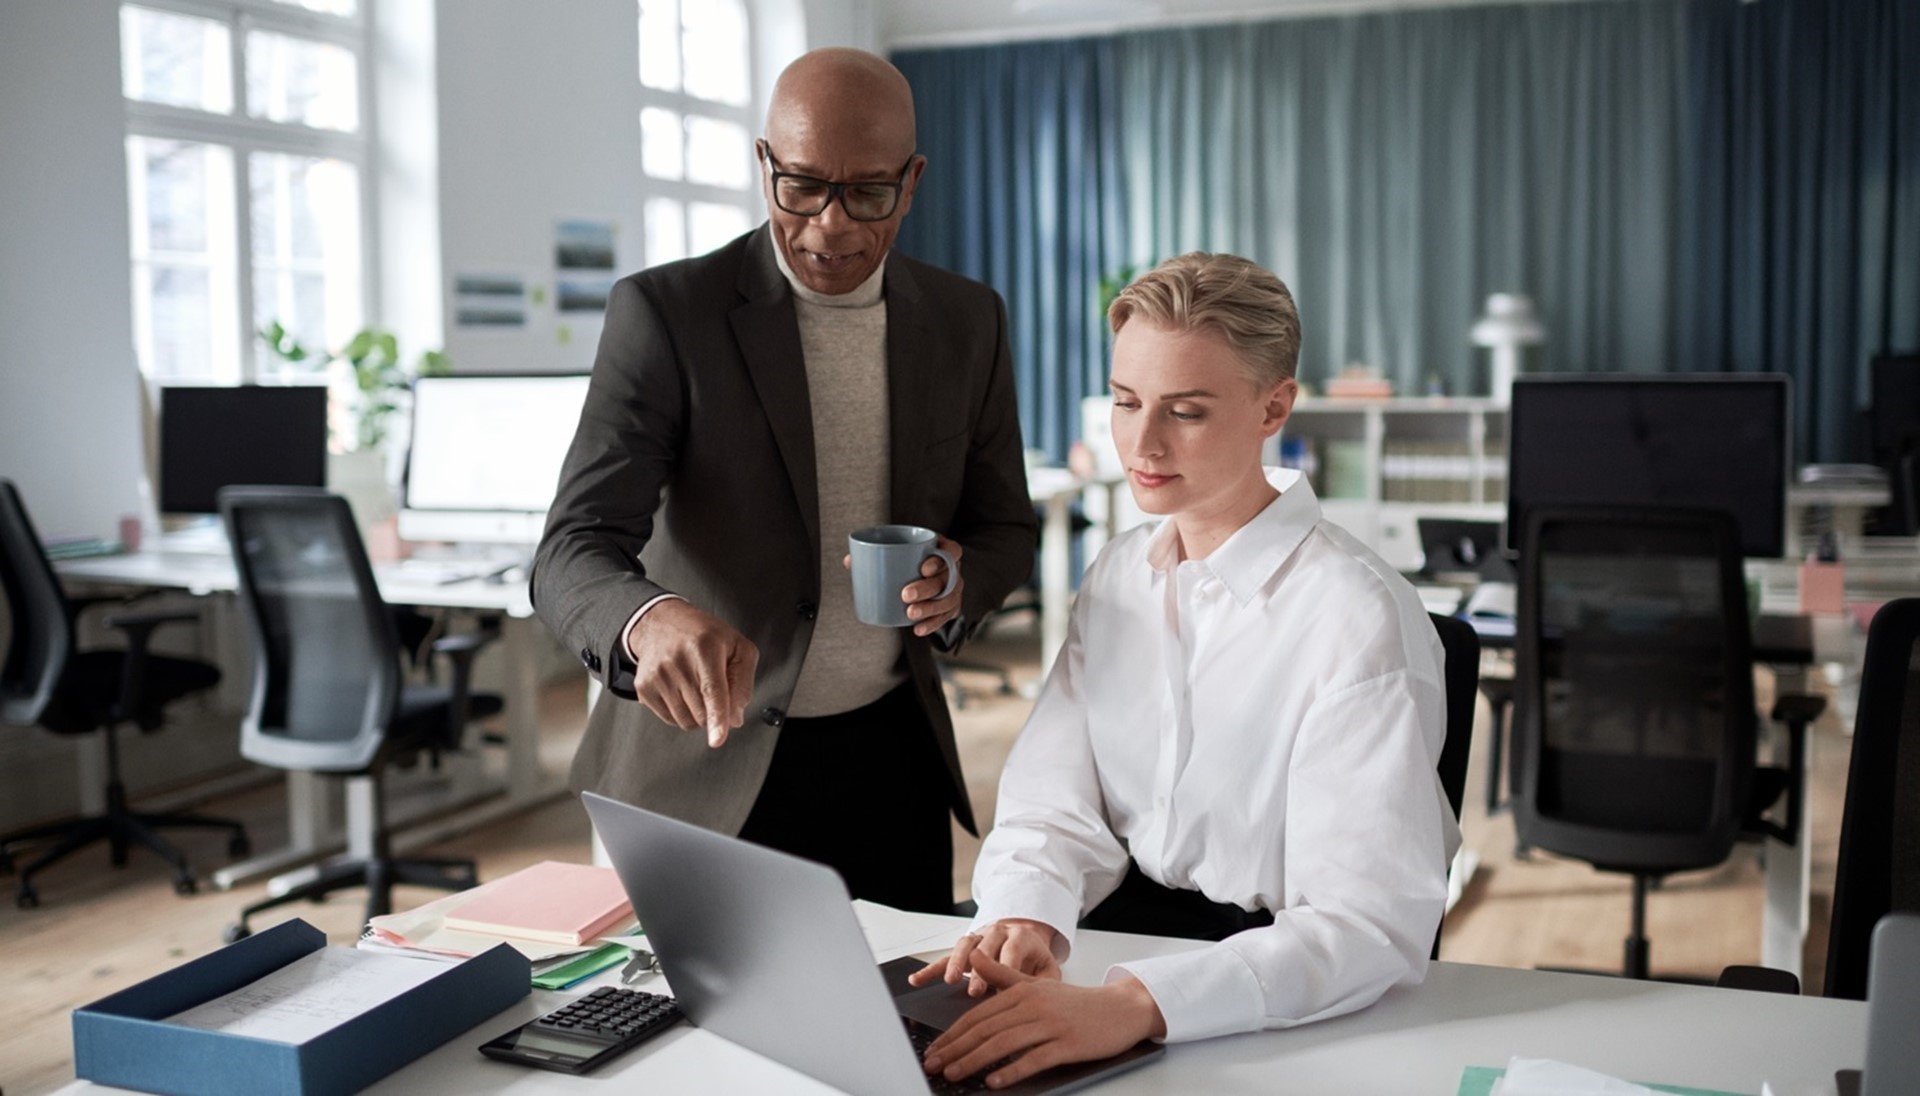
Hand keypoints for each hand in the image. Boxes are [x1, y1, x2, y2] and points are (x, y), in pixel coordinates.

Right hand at [624, 599, 758, 746]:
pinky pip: (670, 719)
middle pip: (702, 712)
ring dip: (698, 714)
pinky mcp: (644, 687)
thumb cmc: (705, 636)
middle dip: (714, 712)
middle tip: (713, 688)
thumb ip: (743, 682)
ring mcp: (657, 675)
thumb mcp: (738, 647)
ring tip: (696, 686)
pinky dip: (682, 713)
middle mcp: (676, 661)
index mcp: (704, 647)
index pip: (712, 690)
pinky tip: (682, 690)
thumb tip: (734, 718)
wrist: (662, 624)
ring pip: (686, 721)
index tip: (717, 739)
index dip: (717, 717)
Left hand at [838, 534, 964, 637]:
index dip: (940, 560)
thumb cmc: (908, 560)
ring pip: (948, 600)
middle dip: (928, 588)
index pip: (952, 551)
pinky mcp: (951, 607)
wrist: (924, 575)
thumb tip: (849, 561)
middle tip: (905, 595)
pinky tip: (918, 629)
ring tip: (910, 613)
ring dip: (930, 609)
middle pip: (947, 579)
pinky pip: (945, 617)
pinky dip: (932, 624)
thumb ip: (874, 553)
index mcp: (942, 549)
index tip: (923, 569)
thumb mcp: (897, 552)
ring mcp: (954, 589)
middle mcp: (952, 569)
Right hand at [907, 919, 1059, 996]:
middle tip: (975, 991)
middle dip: (980, 971)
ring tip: (951, 981)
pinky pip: (945, 956)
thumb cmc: (1035, 959)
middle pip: (985, 949)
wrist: (1026, 936)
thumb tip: (1034, 1000)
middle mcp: (997, 933)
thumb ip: (1042, 981)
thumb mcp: (1047, 968)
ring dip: (955, 963)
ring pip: (963, 947)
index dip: (1005, 969)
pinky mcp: (964, 949)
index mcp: (1021, 937)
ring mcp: (978, 939)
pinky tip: (917, 980)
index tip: (1000, 989)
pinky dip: (930, 969)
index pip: (1012, 952)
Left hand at [921, 950, 1165, 1089]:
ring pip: (1004, 1043)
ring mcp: (1051, 1024)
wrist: (1120, 1009)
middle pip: (986, 1029)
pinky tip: (995, 1081)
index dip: (953, 1034)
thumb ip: (1003, 974)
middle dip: (956, 1049)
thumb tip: (975, 957)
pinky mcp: (1067, 1044)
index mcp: (1022, 990)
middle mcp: (1033, 1004)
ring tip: (955, 1075)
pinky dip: (1012, 1070)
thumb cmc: (1075, 1002)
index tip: (934, 1050)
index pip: (978, 1015)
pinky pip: (1034, 1058)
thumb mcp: (1037, 984)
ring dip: (975, 1061)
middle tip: (934, 1065)